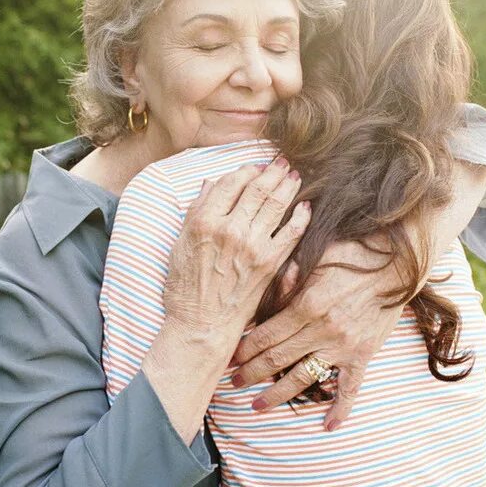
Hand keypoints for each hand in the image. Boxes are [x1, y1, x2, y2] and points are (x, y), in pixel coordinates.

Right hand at [162, 158, 310, 354]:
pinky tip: (305, 207)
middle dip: (272, 171)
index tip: (253, 166)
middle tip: (283, 162)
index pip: (230, 183)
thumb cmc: (184, 287)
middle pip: (257, 189)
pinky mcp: (270, 263)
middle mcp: (230, 229)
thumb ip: (196, 211)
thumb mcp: (180, 244)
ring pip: (276, 204)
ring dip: (288, 186)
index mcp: (204, 222)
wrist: (201, 324)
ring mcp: (253, 246)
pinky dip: (301, 217)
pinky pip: (291, 233)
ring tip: (295, 175)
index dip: (245, 170)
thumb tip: (211, 184)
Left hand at [229, 240, 404, 430]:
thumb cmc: (349, 254)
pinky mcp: (363, 355)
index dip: (244, 349)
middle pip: (277, 359)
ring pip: (303, 378)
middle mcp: (322, 330)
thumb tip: (259, 295)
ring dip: (278, 394)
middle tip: (233, 383)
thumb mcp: (311, 258)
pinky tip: (329, 426)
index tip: (229, 358)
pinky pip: (351, 388)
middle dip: (251, 373)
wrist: (396, 261)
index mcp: (306, 305)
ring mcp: (343, 346)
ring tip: (257, 406)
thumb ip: (285, 279)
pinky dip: (341, 409)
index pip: (265, 335)